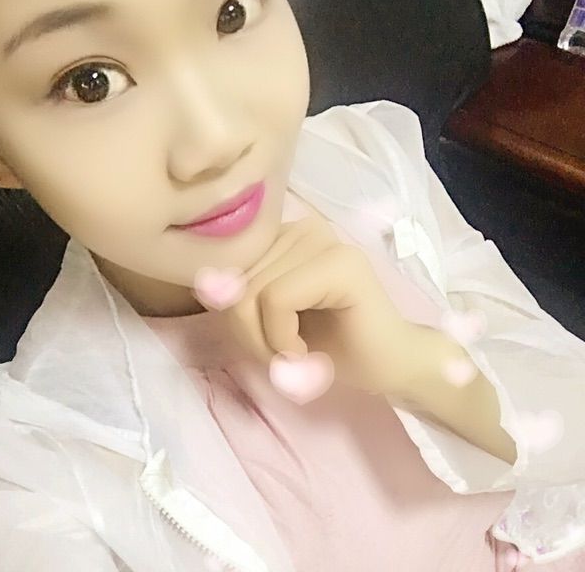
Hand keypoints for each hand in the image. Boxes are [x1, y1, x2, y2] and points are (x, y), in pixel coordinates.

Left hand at [191, 210, 417, 397]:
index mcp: (282, 235)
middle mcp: (301, 226)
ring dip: (265, 342)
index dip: (233, 316)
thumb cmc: (325, 345)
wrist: (386, 366)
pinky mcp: (340, 263)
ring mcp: (323, 240)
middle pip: (234, 281)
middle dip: (248, 334)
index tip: (265, 342)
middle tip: (282, 357)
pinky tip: (304, 351)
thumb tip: (208, 284)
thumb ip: (235, 297)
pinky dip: (281, 339)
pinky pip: (276, 300)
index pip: (224, 268)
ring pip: (251, 292)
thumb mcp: (261, 320)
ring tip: (295, 355)